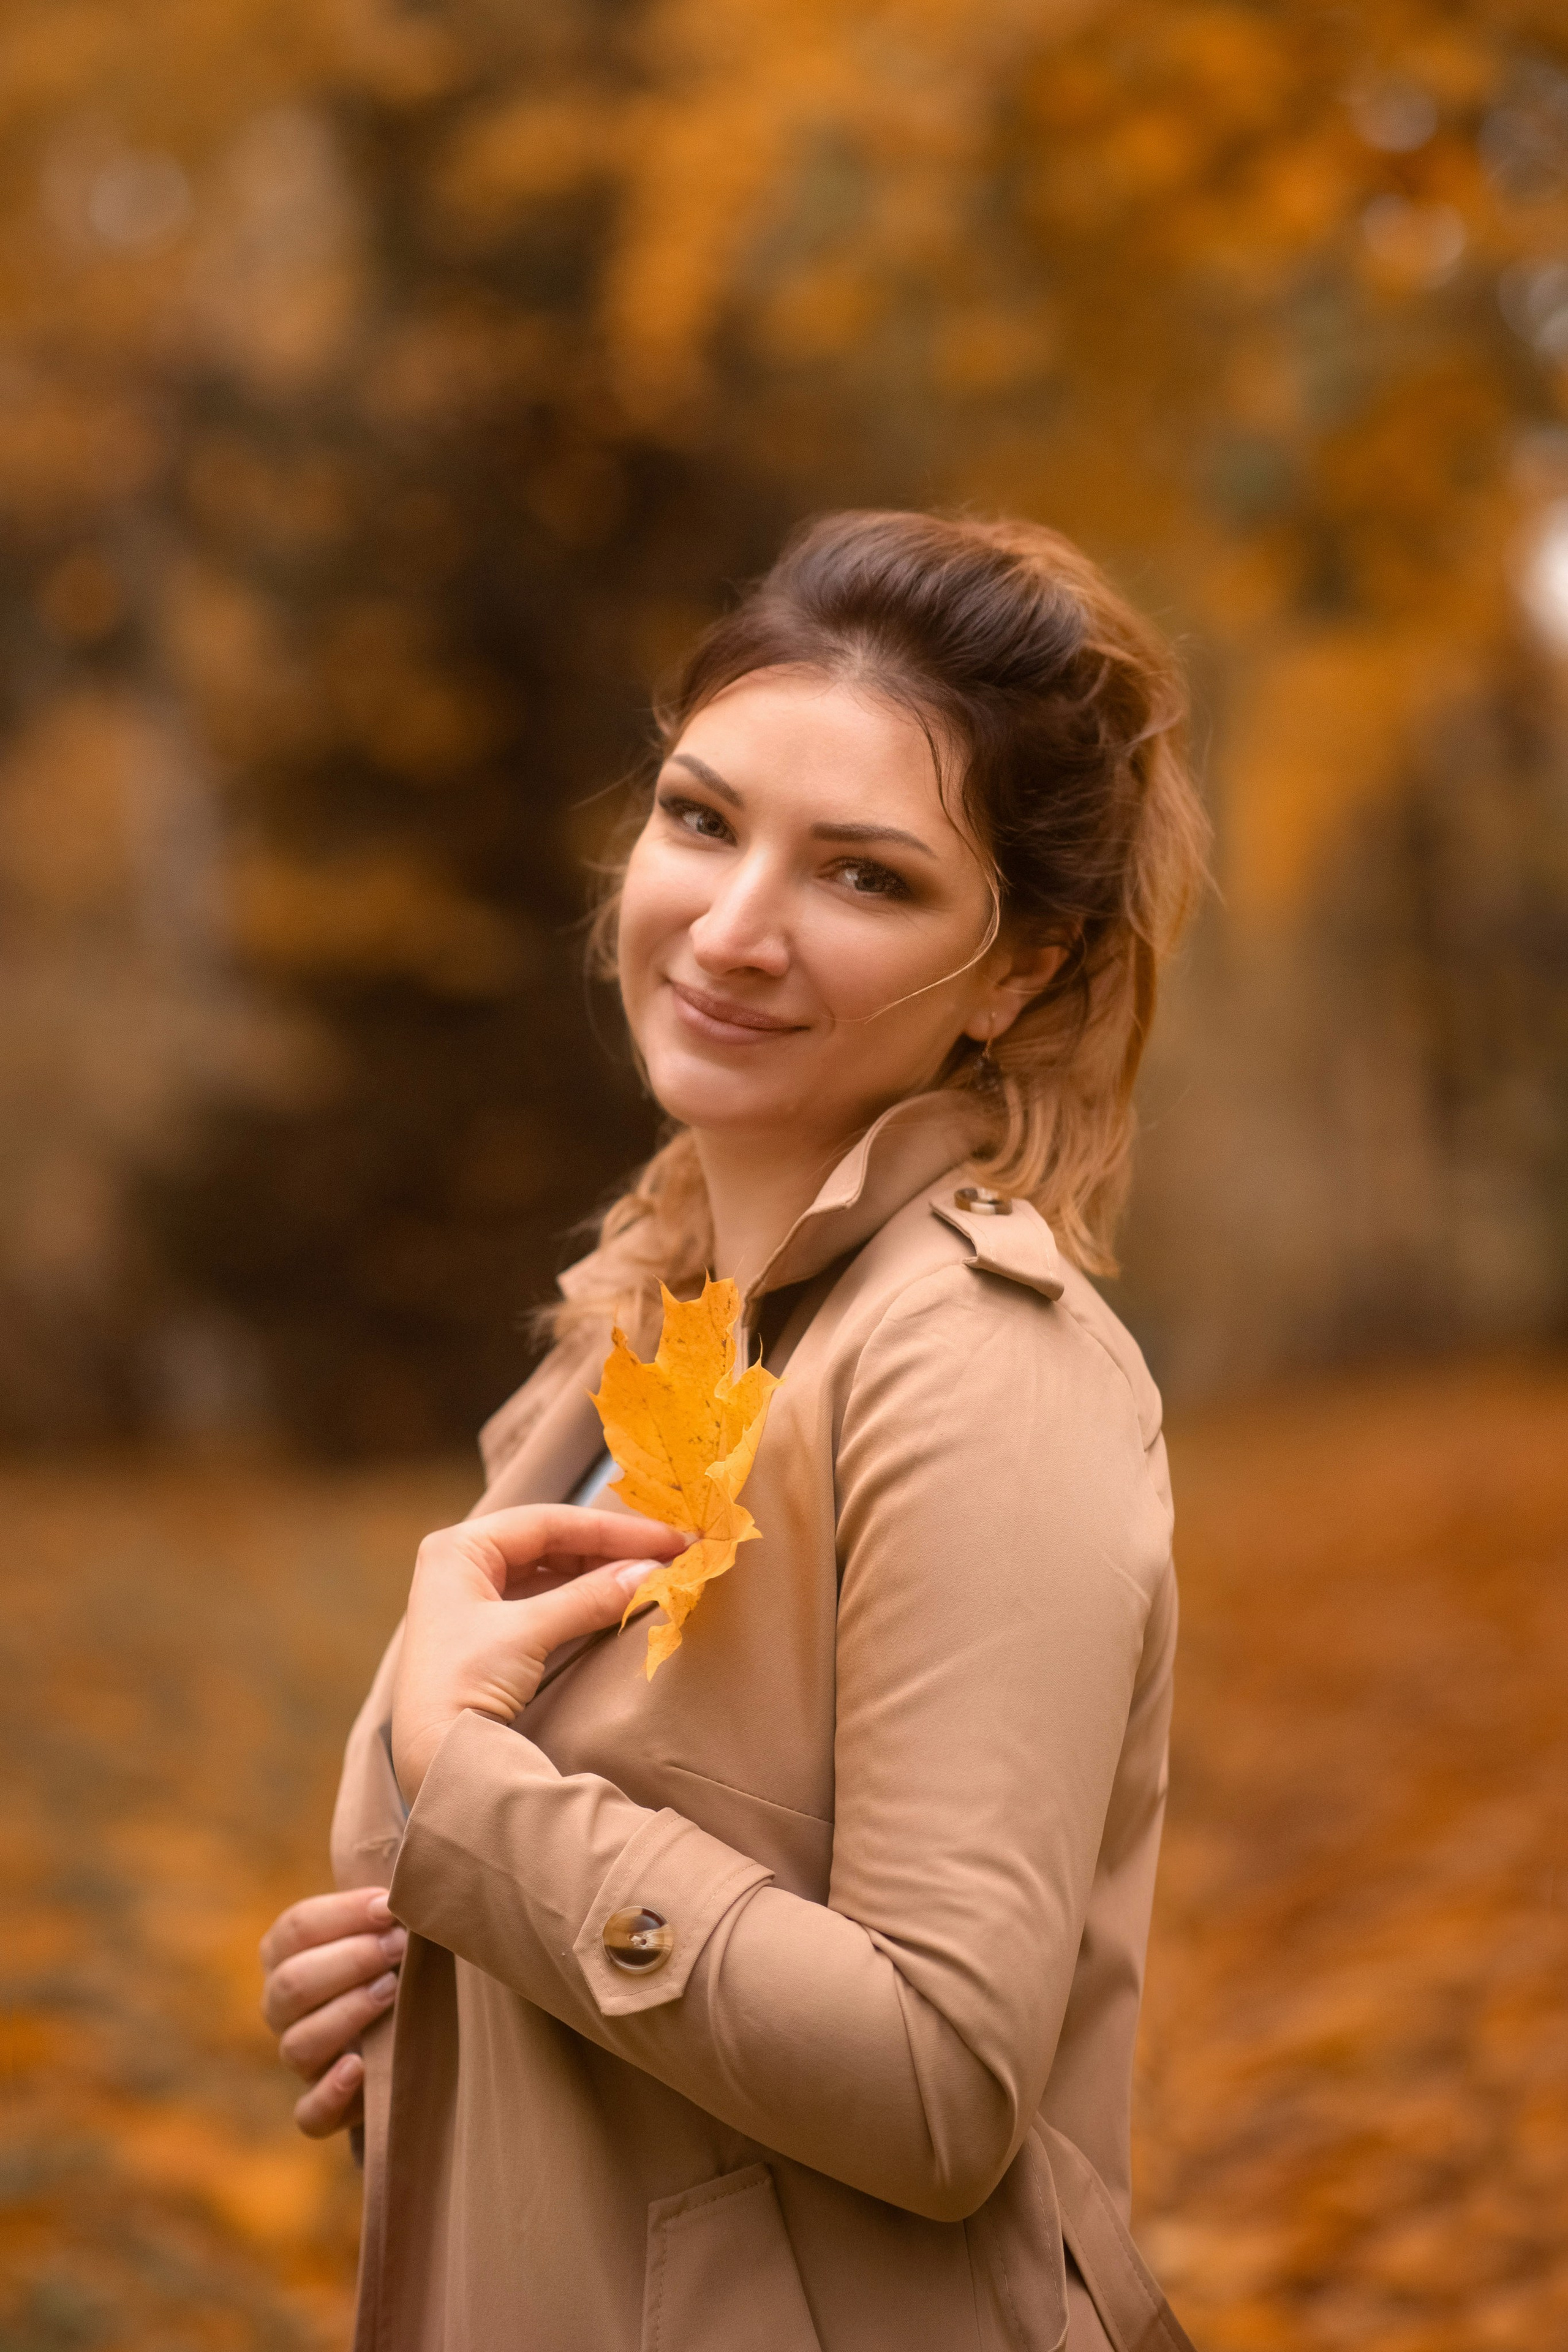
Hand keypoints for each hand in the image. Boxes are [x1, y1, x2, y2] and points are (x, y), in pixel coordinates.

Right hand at [259, 1886, 406, 2138]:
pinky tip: (359, 2069)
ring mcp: (302, 2058)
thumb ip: (387, 1879)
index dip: (339, 1915)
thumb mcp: (391, 1914)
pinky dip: (329, 2095)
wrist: (424, 2022)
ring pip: (297, 2045)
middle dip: (348, 1961)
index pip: (294, 1929)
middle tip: (400, 1946)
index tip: (390, 1904)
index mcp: (289, 1953)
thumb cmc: (404, 1952)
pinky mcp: (325, 2108)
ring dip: (346, 2015)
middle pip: (290, 1986)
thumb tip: (406, 1809)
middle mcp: (284, 2007)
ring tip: (392, 1991)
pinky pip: (308, 2115)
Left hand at [390, 1503, 683, 1803]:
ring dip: (599, 1575)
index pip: (547, 1522)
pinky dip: (583, 1601)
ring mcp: (473, 1600)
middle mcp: (461, 1565)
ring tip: (651, 1576)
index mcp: (459, 1548)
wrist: (433, 1759)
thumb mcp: (528, 1632)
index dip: (612, 1528)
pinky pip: (545, 1602)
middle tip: (667, 1555)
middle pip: (550, 1543)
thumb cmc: (463, 1682)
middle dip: (609, 1550)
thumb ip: (590, 1597)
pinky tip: (618, 1600)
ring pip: (550, 1572)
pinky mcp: (488, 1635)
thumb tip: (653, 1571)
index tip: (666, 1537)